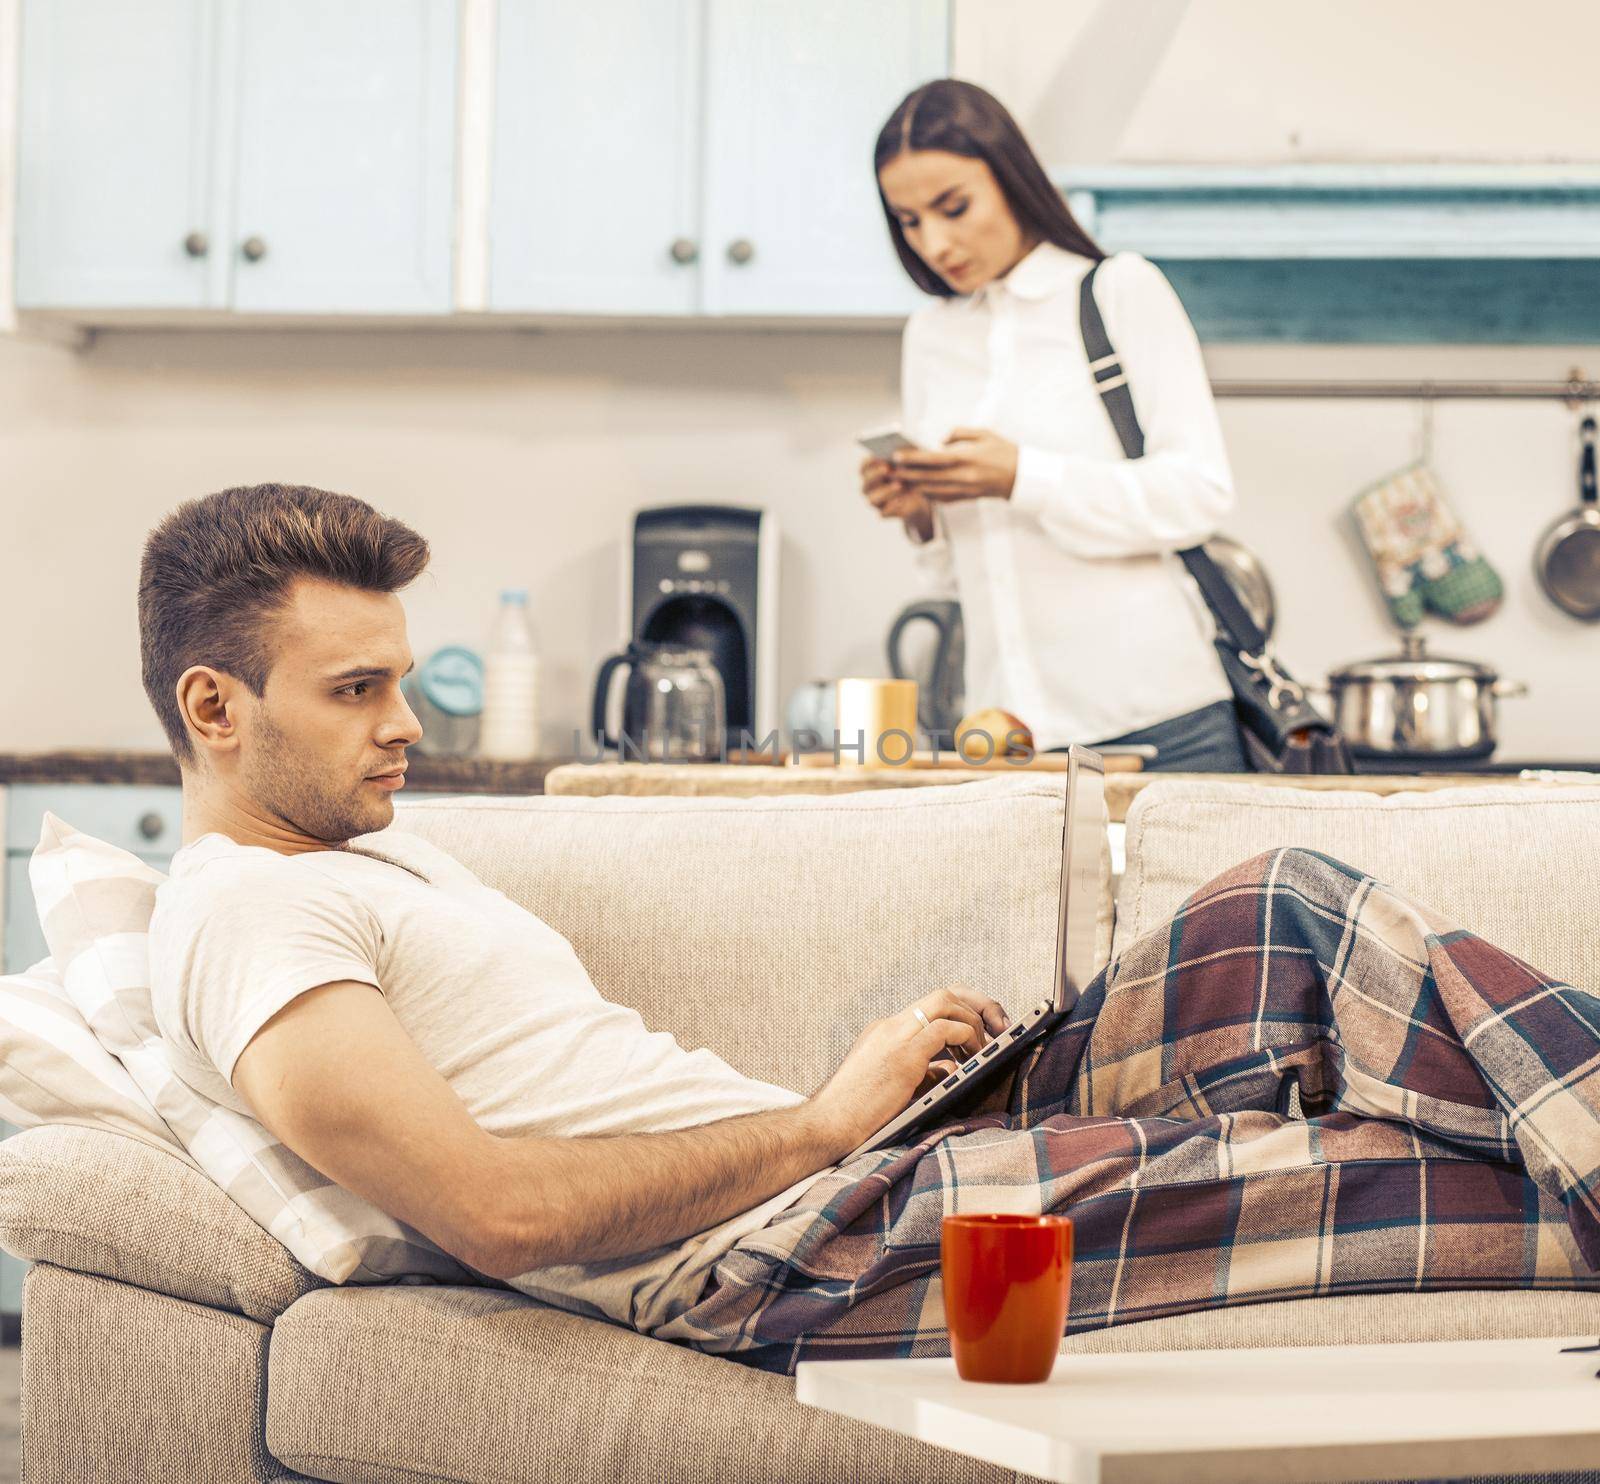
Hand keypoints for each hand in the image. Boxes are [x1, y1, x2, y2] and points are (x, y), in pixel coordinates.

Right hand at [806, 985, 1009, 1161]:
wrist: (827, 1125)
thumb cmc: (856, 1114)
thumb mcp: (892, 1085)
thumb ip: (921, 1072)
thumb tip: (951, 1070)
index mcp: (886, 1031)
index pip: (931, 1005)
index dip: (961, 1010)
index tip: (980, 1028)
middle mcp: (891, 1026)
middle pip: (944, 993)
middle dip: (977, 1005)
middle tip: (997, 1028)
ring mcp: (895, 1036)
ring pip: (945, 1001)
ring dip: (974, 1020)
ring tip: (987, 1047)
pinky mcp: (903, 1055)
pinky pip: (944, 1030)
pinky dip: (965, 1038)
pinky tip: (973, 1059)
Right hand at [860, 455, 934, 538]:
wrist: (920, 492)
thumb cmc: (911, 471)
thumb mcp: (909, 460)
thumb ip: (903, 454)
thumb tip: (902, 449)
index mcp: (870, 472)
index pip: (864, 467)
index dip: (869, 462)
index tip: (879, 456)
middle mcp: (869, 487)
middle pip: (866, 483)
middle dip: (875, 475)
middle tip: (887, 469)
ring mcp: (875, 501)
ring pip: (872, 500)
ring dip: (884, 492)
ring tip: (899, 485)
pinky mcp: (885, 512)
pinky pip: (883, 513)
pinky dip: (892, 507)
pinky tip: (901, 500)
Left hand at [890, 427, 1017, 502]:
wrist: (1022, 477)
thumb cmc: (1004, 451)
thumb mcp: (984, 433)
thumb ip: (960, 433)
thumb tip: (940, 440)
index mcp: (967, 457)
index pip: (934, 459)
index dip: (913, 458)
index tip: (897, 456)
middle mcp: (964, 476)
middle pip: (928, 477)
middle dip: (906, 474)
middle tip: (889, 470)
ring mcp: (964, 489)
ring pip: (932, 490)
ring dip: (913, 486)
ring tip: (898, 480)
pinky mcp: (966, 498)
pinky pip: (942, 498)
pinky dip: (927, 494)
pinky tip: (917, 489)